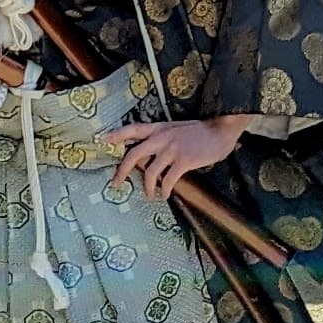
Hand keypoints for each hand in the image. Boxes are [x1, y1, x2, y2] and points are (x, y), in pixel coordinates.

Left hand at [108, 112, 245, 205]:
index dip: (117, 134)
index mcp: (159, 128)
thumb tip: (151, 158)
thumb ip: (163, 139)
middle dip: (122, 171)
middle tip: (116, 183)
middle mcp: (162, 137)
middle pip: (134, 155)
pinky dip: (164, 190)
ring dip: (147, 187)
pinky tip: (165, 194)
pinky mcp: (183, 160)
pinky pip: (167, 180)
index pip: (133, 129)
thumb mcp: (177, 129)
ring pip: (149, 172)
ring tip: (149, 195)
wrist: (220, 130)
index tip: (102, 140)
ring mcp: (172, 148)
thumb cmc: (201, 132)